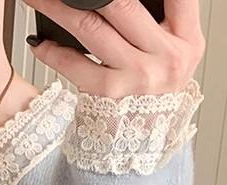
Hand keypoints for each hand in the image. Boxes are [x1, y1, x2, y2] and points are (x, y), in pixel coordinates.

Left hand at [21, 0, 205, 97]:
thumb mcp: (176, 42)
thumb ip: (165, 13)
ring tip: (40, 0)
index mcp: (187, 36)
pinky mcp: (111, 94)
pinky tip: (40, 43)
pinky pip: (76, 67)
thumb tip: (116, 4)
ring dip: (59, 11)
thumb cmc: (158, 80)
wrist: (150, 129)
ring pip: (92, 30)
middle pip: (120, 6)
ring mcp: (138, 77)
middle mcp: (166, 56)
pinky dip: (53, 53)